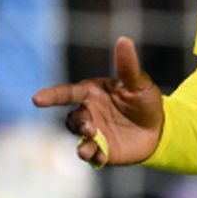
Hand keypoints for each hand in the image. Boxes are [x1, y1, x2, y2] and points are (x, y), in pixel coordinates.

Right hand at [32, 36, 164, 167]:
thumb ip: (128, 66)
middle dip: (79, 124)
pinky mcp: (102, 150)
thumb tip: (124, 40)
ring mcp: (94, 133)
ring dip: (82, 143)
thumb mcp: (139, 83)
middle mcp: (89, 112)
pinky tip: (101, 158)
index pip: (67, 93)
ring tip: (90, 148)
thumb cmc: (146, 101)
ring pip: (78, 138)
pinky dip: (93, 157)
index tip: (37, 99)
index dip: (52, 95)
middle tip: (91, 128)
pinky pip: (91, 155)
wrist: (159, 129)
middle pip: (73, 119)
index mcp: (92, 93)